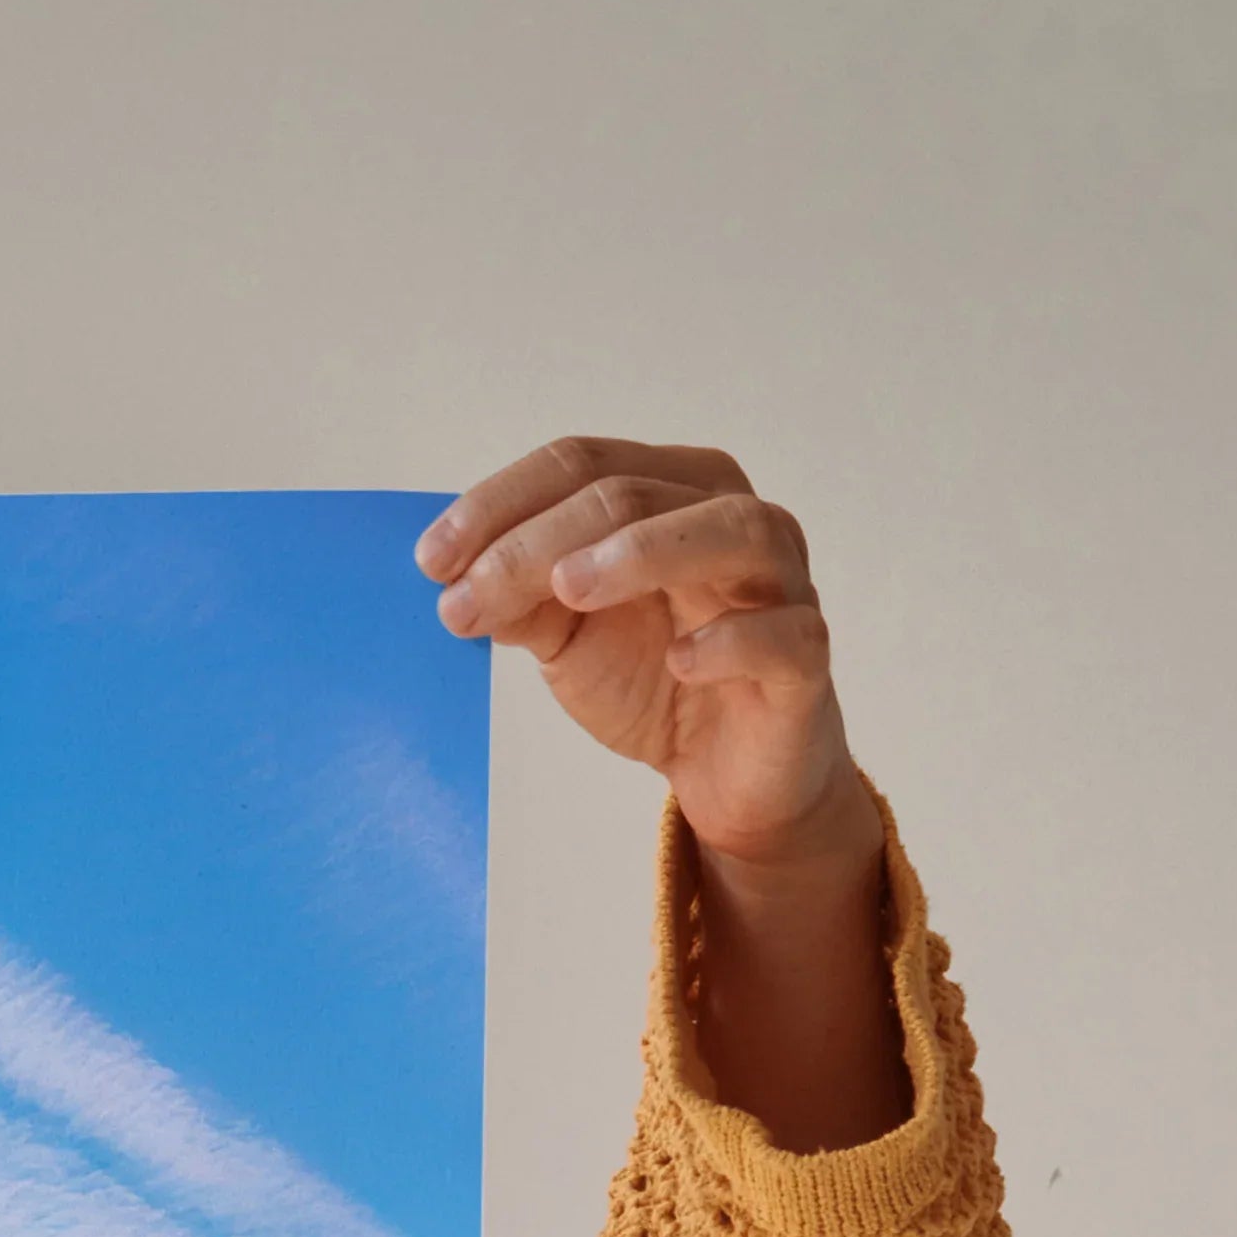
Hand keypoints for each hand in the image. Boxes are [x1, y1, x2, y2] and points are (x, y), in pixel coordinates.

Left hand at [422, 437, 906, 1147]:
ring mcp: (780, 583)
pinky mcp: (805, 658)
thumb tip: (456, 580)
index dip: (502, 504)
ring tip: (569, 589)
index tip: (431, 561)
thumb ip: (521, 600)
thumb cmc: (654, 679)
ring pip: (728, 532)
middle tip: (468, 596)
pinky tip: (680, 660)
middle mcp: (731, 518)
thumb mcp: (568, 637)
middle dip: (538, 542)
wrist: (725, 771)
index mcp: (671, 492)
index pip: (582, 465)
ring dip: (643, 552)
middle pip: (634, 494)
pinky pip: (782, 634)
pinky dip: (731, 640)